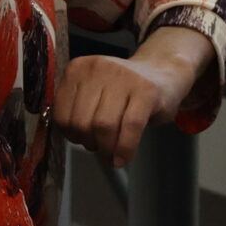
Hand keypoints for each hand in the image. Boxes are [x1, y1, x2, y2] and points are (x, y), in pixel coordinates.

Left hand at [55, 27, 212, 168]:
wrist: (163, 74)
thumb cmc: (124, 91)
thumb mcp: (93, 92)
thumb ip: (77, 110)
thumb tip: (71, 139)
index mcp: (79, 69)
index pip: (62, 114)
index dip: (71, 136)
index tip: (83, 141)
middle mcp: (99, 67)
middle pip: (82, 122)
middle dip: (90, 144)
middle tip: (101, 148)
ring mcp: (124, 76)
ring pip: (104, 126)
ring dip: (107, 150)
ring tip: (112, 154)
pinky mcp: (146, 90)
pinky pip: (130, 127)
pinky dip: (125, 149)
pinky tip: (124, 158)